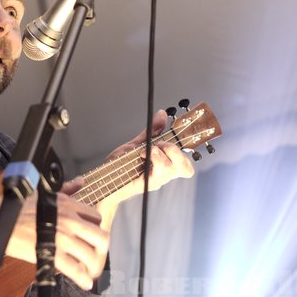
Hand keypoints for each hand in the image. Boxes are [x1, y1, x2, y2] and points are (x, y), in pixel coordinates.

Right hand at [6, 192, 108, 290]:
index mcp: (67, 204)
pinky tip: (84, 282)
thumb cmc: (17, 208)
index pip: (95, 217)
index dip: (96, 229)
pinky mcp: (51, 253)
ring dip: (94, 267)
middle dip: (101, 249)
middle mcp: (68, 220)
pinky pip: (75, 269)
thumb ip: (67, 189)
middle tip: (95, 256)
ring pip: (91, 255)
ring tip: (89, 271)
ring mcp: (61, 237)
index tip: (91, 238)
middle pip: (100, 236)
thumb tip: (80, 182)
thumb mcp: (45, 193)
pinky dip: (83, 278)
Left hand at [81, 109, 194, 230]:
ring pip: (175, 166)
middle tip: (159, 144)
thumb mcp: (135, 144)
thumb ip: (151, 132)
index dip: (192, 147)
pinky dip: (154, 156)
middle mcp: (164, 175)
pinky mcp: (150, 183)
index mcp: (164, 166)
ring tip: (147, 150)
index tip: (192, 126)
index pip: (187, 162)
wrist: (104, 181)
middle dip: (176, 149)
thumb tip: (162, 114)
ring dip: (163, 152)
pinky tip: (142, 153)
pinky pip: (161, 169)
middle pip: (186, 166)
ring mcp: (158, 180)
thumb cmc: (119, 166)